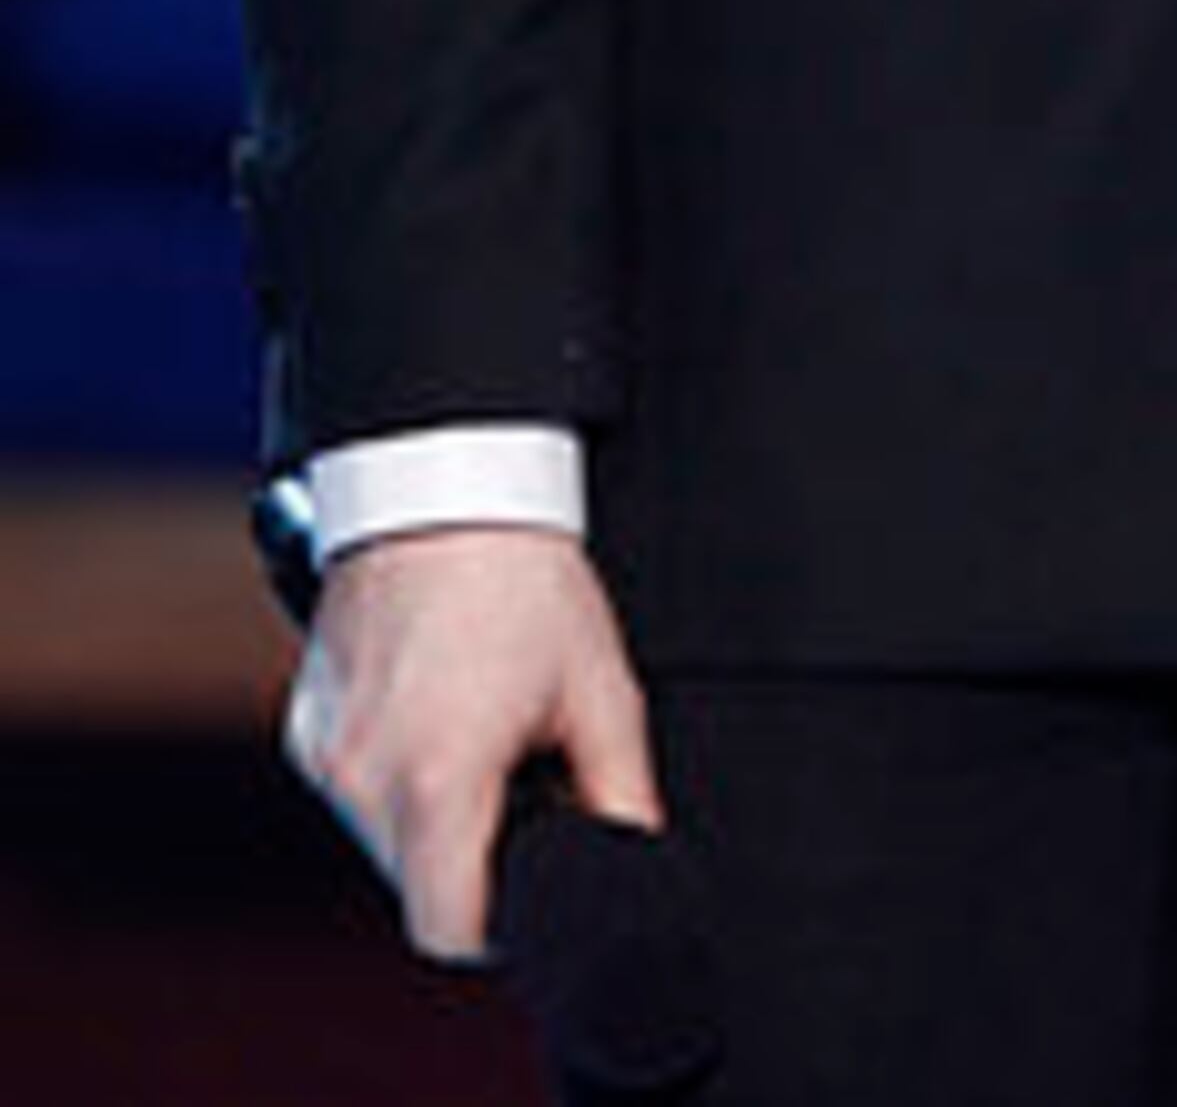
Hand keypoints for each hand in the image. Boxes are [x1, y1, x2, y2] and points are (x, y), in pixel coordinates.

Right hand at [284, 523, 656, 961]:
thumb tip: (636, 852)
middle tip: (518, 782)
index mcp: (437, 782)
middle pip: (416, 883)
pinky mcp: (303, 732)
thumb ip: (620, 787)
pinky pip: (354, 790)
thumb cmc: (523, 579)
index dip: (497, 922)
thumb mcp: (598, 685)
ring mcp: (325, 759)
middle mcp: (363, 783)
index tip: (528, 882)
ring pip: (382, 840)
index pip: (447, 927)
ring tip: (477, 732)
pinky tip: (436, 710)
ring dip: (432, 816)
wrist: (442, 486)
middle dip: (471, 855)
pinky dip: (394, 776)